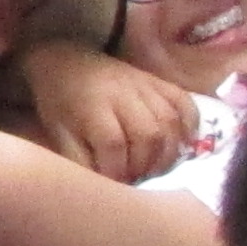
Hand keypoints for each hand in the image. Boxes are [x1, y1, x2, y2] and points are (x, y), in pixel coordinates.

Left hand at [15, 42, 197, 183]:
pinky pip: (184, 102)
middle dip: (144, 166)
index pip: (113, 144)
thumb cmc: (59, 101)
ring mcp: (144, 84)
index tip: (112, 184)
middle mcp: (122, 93)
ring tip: (154, 169)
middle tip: (135, 178)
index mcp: (93, 105)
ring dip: (166, 153)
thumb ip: (78, 159)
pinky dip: (189, 124)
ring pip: (169, 122)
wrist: (65, 59)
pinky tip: (182, 144)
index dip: (116, 170)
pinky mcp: (158, 81)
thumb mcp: (57, 130)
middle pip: (148, 134)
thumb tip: (104, 186)